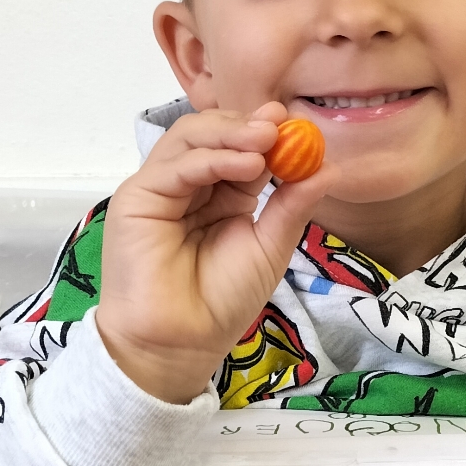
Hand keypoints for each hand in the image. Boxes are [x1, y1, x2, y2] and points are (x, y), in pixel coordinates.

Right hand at [97, 102, 333, 402]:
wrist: (180, 344)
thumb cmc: (221, 302)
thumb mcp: (269, 247)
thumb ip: (292, 206)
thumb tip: (327, 168)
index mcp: (220, 195)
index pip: (240, 149)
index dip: (265, 132)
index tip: (296, 122)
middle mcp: (189, 186)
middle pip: (211, 134)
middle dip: (247, 125)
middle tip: (280, 122)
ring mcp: (161, 189)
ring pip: (189, 140)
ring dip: (230, 134)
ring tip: (266, 141)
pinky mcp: (137, 199)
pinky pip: (175, 167)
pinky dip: (212, 158)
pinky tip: (246, 165)